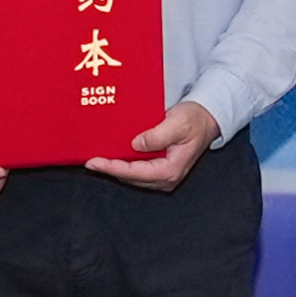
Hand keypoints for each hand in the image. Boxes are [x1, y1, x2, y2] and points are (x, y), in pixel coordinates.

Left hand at [87, 98, 221, 190]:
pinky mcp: (159, 168)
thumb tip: (136, 144)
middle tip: (89, 160)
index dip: (112, 168)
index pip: (135, 173)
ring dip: (115, 167)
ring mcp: (163, 175)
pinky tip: (112, 155)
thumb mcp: (178, 123)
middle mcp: (166, 178)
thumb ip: (158, 135)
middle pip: (130, 178)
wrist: (207, 118)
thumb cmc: (195, 119)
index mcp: (170, 170)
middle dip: (109, 169)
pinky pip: (137, 169)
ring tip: (96, 159)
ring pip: (132, 175)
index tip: (94, 162)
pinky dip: (123, 163)